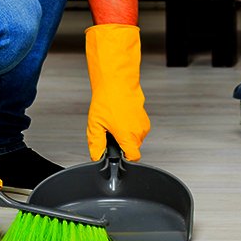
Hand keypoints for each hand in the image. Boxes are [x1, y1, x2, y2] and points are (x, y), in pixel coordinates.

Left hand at [84, 24, 149, 160]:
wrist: (117, 81)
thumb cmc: (107, 99)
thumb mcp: (95, 125)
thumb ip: (96, 145)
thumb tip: (96, 157)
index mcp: (128, 136)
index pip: (133, 158)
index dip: (123, 159)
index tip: (115, 154)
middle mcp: (139, 132)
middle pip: (132, 148)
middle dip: (121, 143)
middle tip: (109, 131)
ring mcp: (143, 124)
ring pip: (135, 138)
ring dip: (125, 134)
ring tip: (114, 121)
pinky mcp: (145, 118)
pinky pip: (137, 129)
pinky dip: (129, 126)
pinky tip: (120, 116)